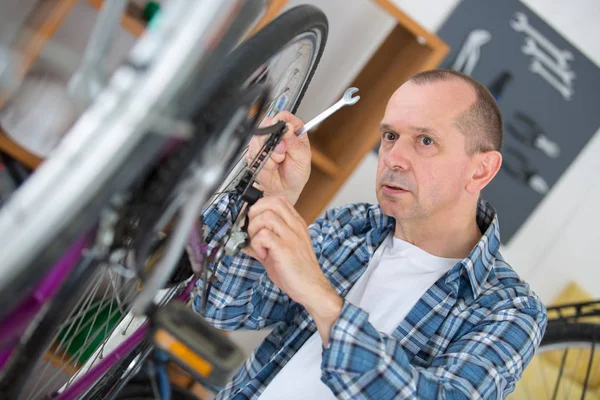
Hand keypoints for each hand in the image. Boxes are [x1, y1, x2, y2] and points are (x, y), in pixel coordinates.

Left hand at [244, 196, 341, 343]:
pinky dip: (257, 244)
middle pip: (271, 202)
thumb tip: (244, 240)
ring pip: (265, 216)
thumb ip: (263, 242)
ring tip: (258, 245)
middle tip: (253, 231)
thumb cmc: (297, 271)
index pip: (277, 200)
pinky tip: (262, 254)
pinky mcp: (285, 248)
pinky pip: (264, 235)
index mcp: (295, 224)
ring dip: (254, 230)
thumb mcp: (279, 251)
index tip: (254, 221)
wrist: (312, 288)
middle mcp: (294, 226)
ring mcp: (291, 236)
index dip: (260, 207)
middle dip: (255, 213)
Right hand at [248, 111, 310, 204]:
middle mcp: (277, 135)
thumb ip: (294, 143)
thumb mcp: (302, 158)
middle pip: (268, 124)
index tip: (283, 127)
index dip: (282, 120)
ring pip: (260, 138)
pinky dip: (264, 161)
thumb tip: (288, 128)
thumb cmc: (296, 173)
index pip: (285, 117)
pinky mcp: (255, 153)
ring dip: (270, 153)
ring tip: (278, 162)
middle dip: (274, 139)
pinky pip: (254, 152)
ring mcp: (264, 143)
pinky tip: (271, 166)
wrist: (285, 190)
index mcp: (292, 131)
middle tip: (283, 151)